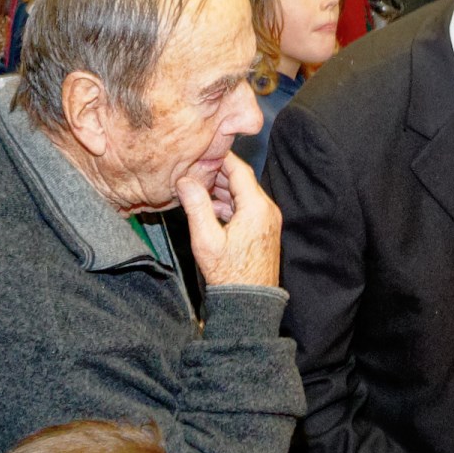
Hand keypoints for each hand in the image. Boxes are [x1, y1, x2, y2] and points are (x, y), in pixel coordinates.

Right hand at [176, 146, 281, 288]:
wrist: (249, 301)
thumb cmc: (228, 274)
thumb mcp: (206, 239)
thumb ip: (196, 206)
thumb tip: (185, 180)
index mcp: (256, 207)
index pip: (239, 169)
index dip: (220, 158)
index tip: (202, 151)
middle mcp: (267, 210)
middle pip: (242, 181)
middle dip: (218, 174)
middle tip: (195, 168)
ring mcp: (268, 220)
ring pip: (243, 194)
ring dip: (222, 190)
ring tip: (198, 188)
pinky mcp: (264, 231)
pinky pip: (247, 208)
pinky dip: (229, 204)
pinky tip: (210, 209)